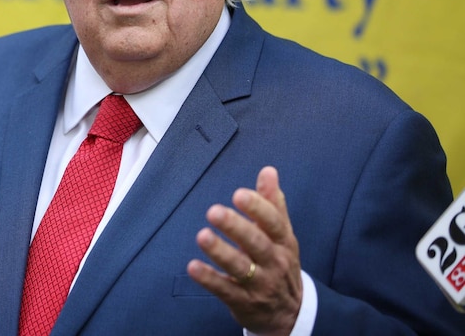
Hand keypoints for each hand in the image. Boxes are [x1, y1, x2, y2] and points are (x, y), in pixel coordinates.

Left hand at [187, 166, 302, 335]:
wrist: (290, 313)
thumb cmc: (280, 263)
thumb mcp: (282, 234)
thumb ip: (272, 203)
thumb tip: (268, 171)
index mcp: (283, 241)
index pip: (273, 222)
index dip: (257, 208)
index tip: (239, 194)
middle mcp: (274, 262)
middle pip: (256, 244)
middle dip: (236, 227)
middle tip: (214, 211)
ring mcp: (259, 284)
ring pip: (240, 267)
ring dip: (220, 252)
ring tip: (202, 236)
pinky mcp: (243, 302)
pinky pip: (225, 290)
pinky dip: (209, 279)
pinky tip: (193, 267)